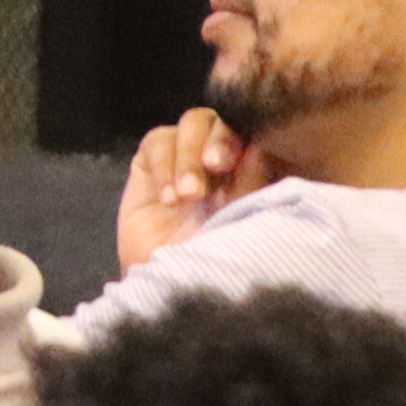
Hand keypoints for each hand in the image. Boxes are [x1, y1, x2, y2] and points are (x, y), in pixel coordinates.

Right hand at [114, 108, 270, 270]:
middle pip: (217, 121)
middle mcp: (215, 161)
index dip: (237, 139)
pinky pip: (157, 142)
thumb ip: (250, 183)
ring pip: (189, 125)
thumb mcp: (240, 222)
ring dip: (187, 157)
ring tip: (186, 196)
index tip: (228, 165)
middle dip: (215, 142)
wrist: (169, 285)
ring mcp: (182, 161)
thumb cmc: (214, 259)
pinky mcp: (149, 166)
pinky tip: (168, 199)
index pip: (246, 131)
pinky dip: (163, 165)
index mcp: (245, 170)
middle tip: (212, 167)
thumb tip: (256, 146)